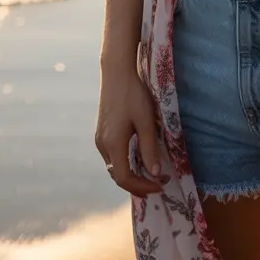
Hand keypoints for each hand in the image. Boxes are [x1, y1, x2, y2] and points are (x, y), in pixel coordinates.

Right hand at [94, 63, 164, 197]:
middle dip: (137, 184)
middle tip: (156, 184)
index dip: (142, 186)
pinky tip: (137, 158)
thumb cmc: (134, 94)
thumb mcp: (146, 121)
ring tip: (149, 175)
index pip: (124, 178)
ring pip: (113, 167)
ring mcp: (99, 139)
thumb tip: (155, 172)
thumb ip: (149, 148)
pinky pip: (112, 156)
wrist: (117, 73)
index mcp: (113, 145)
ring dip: (130, 174)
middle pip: (117, 175)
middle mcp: (102, 145)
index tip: (160, 185)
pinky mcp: (101, 132)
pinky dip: (124, 163)